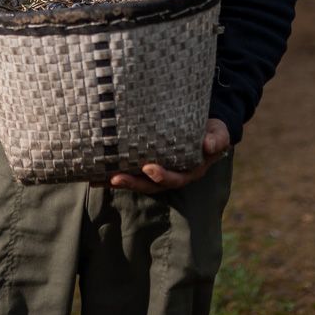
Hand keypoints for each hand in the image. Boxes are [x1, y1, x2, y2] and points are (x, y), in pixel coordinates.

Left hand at [103, 118, 230, 192]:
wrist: (204, 129)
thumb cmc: (212, 131)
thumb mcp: (218, 133)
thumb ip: (217, 139)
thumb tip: (209, 145)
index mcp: (190, 171)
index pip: (175, 179)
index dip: (162, 176)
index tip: (149, 168)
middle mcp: (171, 175)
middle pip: (151, 185)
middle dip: (133, 182)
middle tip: (116, 177)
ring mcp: (157, 172)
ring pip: (137, 181)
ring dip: (118, 181)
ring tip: (99, 179)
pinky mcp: (145, 165)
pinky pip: (129, 171)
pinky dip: (112, 173)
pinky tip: (95, 173)